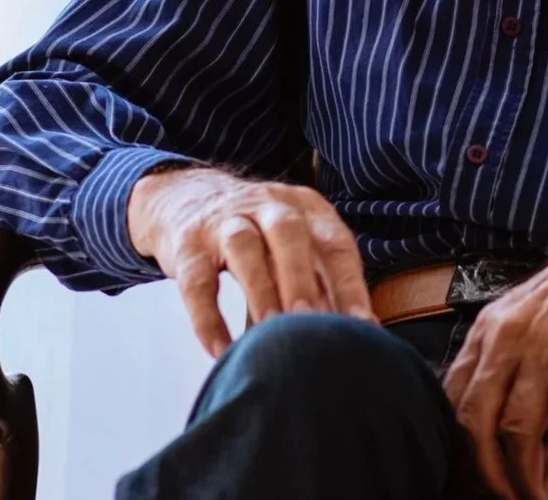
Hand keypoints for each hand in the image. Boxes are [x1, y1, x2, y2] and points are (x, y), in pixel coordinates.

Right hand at [126, 165, 375, 356]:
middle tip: (312, 324)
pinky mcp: (187, 244)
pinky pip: (197, 279)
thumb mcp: (292, 245)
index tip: (363, 329)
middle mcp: (266, 206)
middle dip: (302, 279)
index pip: (334, 242)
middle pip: (287, 233)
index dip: (351, 285)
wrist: (184, 197)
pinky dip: (209, 318)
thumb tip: (351, 341)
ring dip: (260, 291)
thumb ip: (319, 283)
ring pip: (243, 247)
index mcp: (304, 208)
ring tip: (270, 336)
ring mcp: (223, 221)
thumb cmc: (256, 236)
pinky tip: (221, 351)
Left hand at [442, 198, 547, 499]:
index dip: (457, 443)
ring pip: (516, 426)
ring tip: (533, 495)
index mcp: (488, 327)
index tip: (469, 472)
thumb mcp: (524, 315)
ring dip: (522, 474)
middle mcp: (508, 336)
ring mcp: (546, 345)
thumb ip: (501, 354)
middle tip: (502, 495)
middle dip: (485, 469)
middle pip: (477, 418)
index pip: (454, 394)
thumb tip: (484, 410)